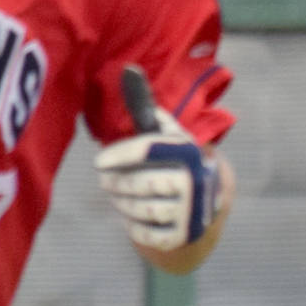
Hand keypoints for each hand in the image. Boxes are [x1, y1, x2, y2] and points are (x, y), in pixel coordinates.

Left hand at [94, 65, 223, 250]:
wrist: (206, 200)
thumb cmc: (174, 161)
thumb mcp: (165, 134)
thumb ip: (145, 107)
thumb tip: (128, 69)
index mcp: (188, 151)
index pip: (146, 150)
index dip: (118, 155)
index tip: (98, 162)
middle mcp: (194, 180)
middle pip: (142, 184)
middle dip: (118, 183)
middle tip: (105, 182)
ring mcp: (190, 211)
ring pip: (143, 210)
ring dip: (123, 205)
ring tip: (117, 197)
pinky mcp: (183, 236)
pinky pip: (148, 235)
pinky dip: (134, 228)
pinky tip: (131, 217)